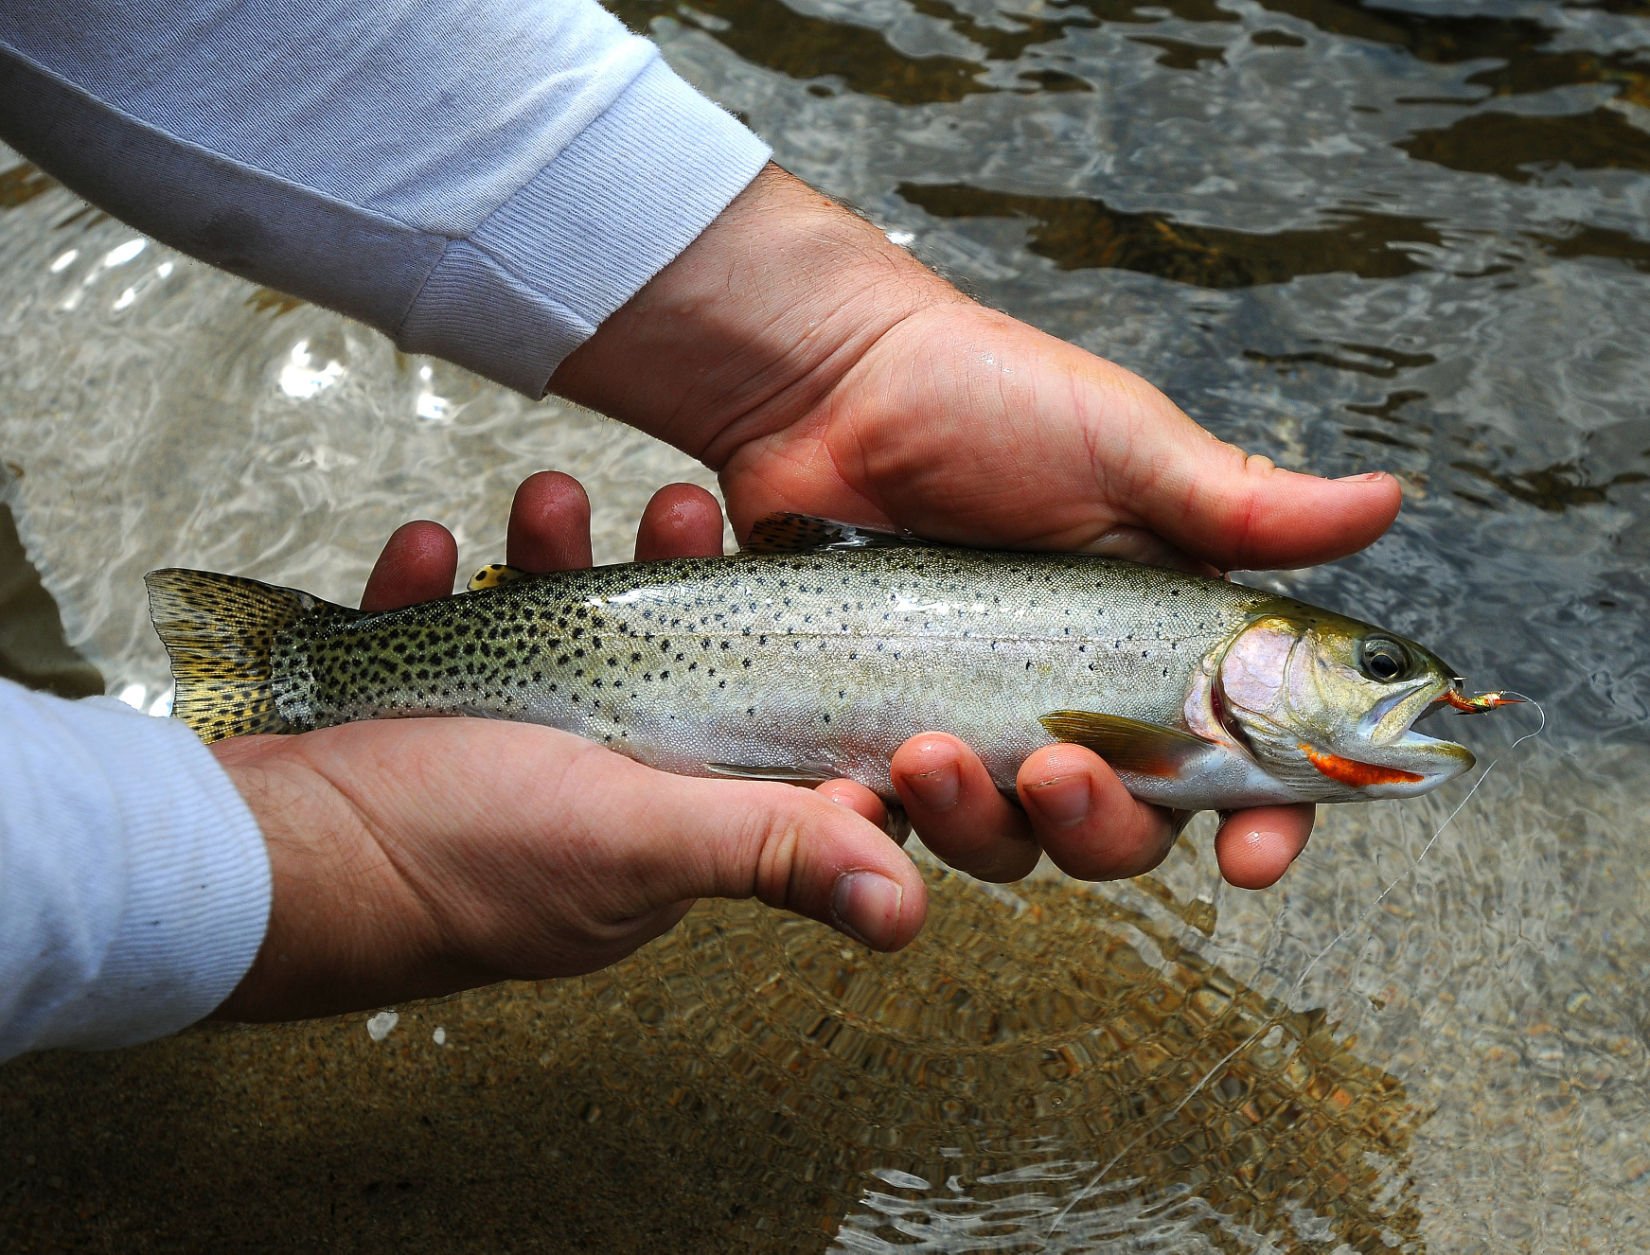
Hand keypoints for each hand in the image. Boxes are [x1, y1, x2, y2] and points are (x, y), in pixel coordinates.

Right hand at [208, 473, 925, 1021]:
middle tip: (673, 508)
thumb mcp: (640, 839)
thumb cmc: (462, 860)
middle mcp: (594, 788)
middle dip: (665, 575)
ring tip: (547, 500)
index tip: (773, 566)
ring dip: (556, 559)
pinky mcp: (414, 717)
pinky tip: (433, 549)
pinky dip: (440, 586)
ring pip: (552, 633)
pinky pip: (444, 632)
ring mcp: (501, 750)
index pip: (751, 735)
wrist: (269, 856)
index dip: (776, 652)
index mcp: (667, 822)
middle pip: (657, 663)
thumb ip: (772, 849)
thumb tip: (907, 910)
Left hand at [552, 165, 1405, 888]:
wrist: (825, 387)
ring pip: (1013, 841)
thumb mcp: (1123, 445)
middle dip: (1104, 826)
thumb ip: (1241, 505)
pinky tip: (851, 789)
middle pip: (1130, 829)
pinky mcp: (889, 729)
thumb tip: (1387, 502)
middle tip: (1055, 768)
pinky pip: (894, 818)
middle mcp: (1086, 700)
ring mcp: (982, 723)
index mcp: (1165, 643)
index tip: (1250, 856)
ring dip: (983, 824)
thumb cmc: (985, 399)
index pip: (1245, 761)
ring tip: (928, 751)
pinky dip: (879, 823)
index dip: (1265, 818)